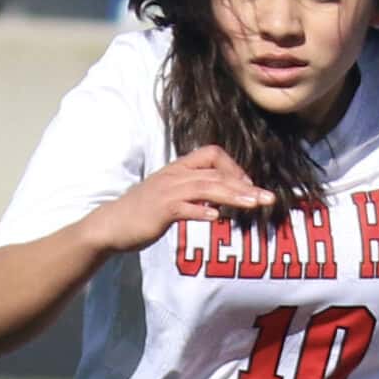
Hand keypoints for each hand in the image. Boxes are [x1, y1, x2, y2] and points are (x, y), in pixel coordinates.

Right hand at [85, 147, 271, 253]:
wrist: (111, 225)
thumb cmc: (142, 212)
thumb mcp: (170, 196)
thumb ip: (193, 193)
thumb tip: (218, 201)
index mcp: (178, 168)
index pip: (212, 153)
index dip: (233, 168)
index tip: (247, 188)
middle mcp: (175, 175)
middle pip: (215, 172)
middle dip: (244, 185)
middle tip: (267, 198)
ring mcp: (166, 191)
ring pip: (205, 187)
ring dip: (232, 196)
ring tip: (252, 205)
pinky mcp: (160, 210)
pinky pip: (184, 207)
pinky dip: (201, 211)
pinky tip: (216, 218)